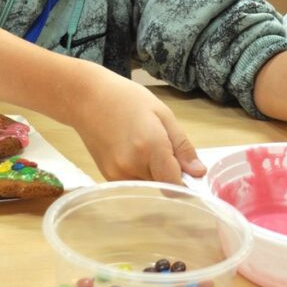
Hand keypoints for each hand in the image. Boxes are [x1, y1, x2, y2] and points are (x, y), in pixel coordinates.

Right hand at [68, 68, 205, 182]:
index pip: (176, 185)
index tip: (190, 172)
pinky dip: (140, 175)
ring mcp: (117, 175)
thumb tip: (199, 173)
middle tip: (165, 150)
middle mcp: (133, 167)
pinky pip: (134, 184)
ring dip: (155, 176)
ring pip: (149, 188)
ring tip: (147, 148)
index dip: (186, 182)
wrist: (87, 99)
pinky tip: (134, 153)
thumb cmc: (128, 99)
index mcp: (151, 147)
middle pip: (163, 187)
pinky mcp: (107, 177)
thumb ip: (182, 146)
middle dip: (170, 175)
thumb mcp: (163, 114)